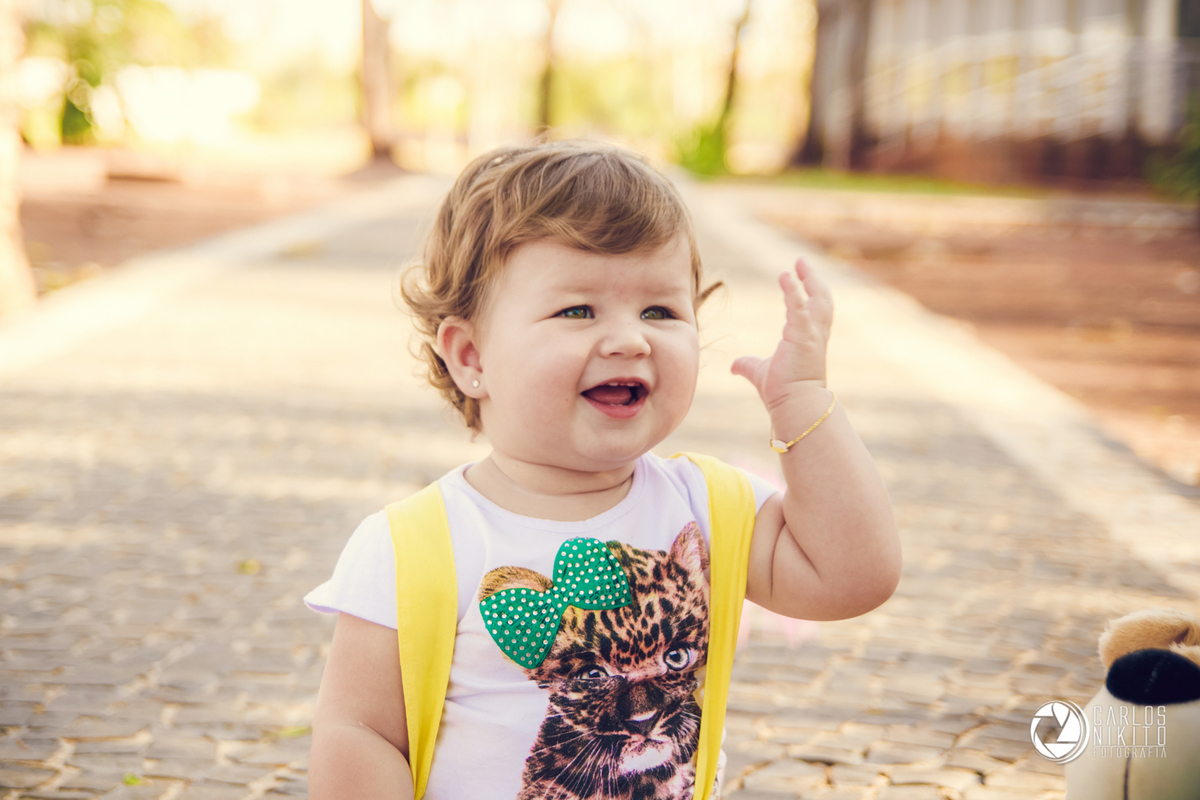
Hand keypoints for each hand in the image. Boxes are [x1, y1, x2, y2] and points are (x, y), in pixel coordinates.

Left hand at [731, 258, 831, 411]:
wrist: (794, 405)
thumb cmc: (782, 390)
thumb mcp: (761, 372)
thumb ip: (748, 365)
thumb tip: (734, 366)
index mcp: (807, 339)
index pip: (811, 309)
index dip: (806, 291)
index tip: (796, 276)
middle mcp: (814, 334)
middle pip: (822, 299)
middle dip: (813, 279)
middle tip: (801, 262)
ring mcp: (812, 334)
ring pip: (819, 299)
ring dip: (810, 280)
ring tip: (799, 264)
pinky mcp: (804, 336)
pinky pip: (800, 307)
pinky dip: (793, 291)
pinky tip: (785, 276)